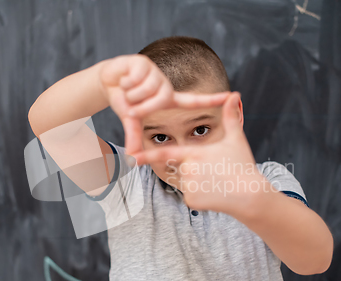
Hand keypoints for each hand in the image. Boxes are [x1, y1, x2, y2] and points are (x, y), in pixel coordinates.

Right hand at [98, 54, 229, 155]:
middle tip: (131, 103)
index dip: (212, 99)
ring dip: (130, 94)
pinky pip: (136, 80)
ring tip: (128, 89)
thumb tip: (132, 159)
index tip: (233, 95)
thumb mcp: (131, 119)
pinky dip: (125, 83)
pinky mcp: (143, 62)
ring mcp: (155, 73)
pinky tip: (124, 78)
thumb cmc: (124, 100)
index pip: (194, 101)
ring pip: (146, 91)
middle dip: (139, 107)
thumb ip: (134, 137)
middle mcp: (165, 86)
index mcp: (167, 99)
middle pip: (158, 102)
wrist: (107, 82)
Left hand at [132, 92, 270, 215]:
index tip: (131, 156)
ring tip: (217, 182)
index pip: (165, 153)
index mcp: (194, 153)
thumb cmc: (243, 166)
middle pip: (181, 167)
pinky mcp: (191, 201)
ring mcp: (188, 186)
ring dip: (197, 181)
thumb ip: (230, 116)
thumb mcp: (236, 139)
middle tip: (214, 172)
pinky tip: (215, 193)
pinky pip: (190, 195)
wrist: (250, 196)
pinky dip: (200, 194)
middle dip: (193, 169)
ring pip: (185, 181)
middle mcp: (187, 169)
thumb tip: (234, 94)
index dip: (146, 155)